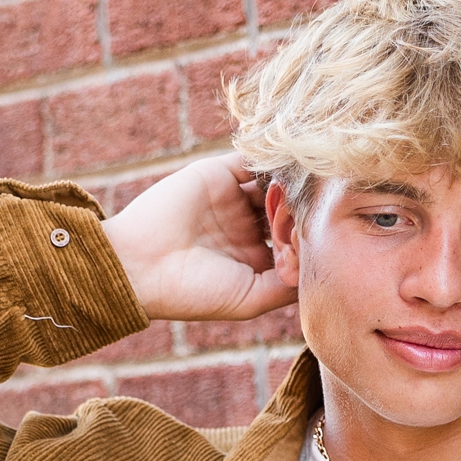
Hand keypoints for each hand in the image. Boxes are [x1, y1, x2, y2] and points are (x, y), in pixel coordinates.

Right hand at [100, 154, 299, 323]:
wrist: (141, 266)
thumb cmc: (194, 292)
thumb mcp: (250, 300)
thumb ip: (286, 285)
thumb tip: (318, 266)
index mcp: (254, 260)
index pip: (294, 244)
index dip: (307, 243)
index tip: (310, 246)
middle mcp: (246, 228)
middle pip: (288, 212)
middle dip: (301, 213)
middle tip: (305, 216)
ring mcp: (233, 199)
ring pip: (275, 185)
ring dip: (289, 188)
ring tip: (296, 196)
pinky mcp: (219, 173)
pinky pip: (252, 160)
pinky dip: (269, 163)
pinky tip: (281, 173)